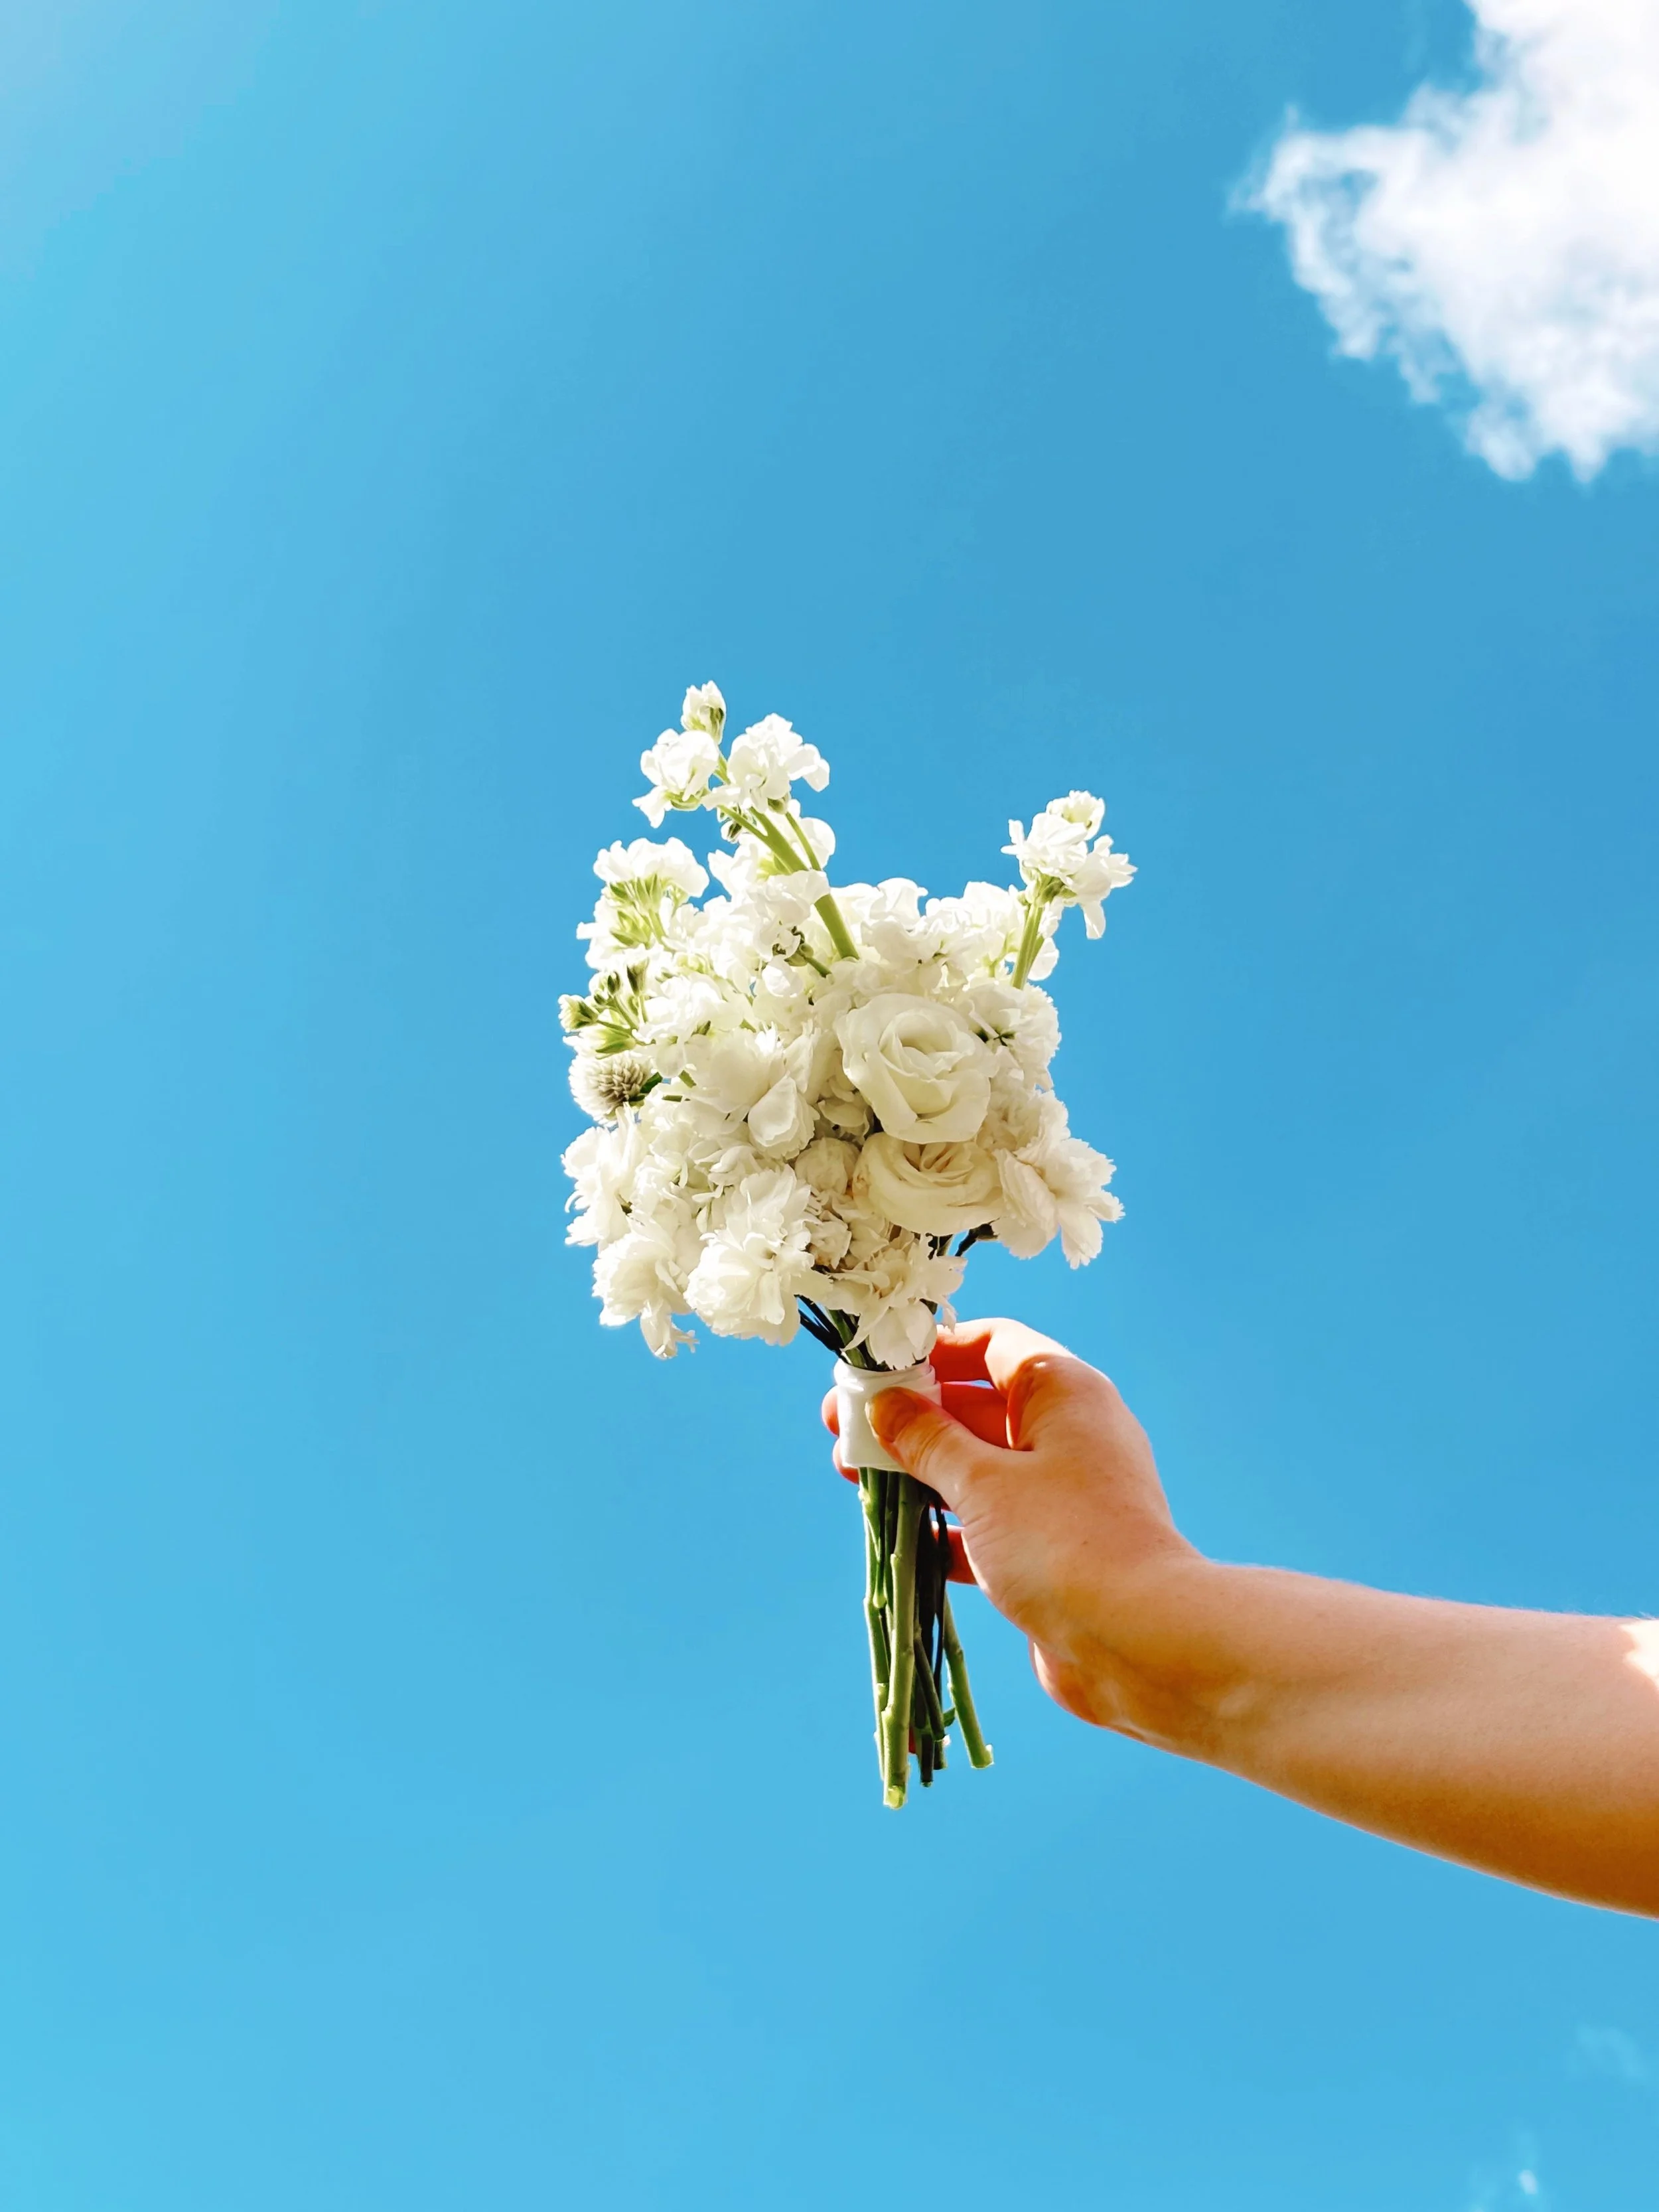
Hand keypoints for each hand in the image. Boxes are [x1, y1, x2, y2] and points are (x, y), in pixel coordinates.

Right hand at [822, 1318, 1213, 1735]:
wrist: (1139, 1642)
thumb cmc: (1062, 1542)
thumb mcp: (982, 1482)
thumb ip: (928, 1439)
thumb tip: (887, 1404)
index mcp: (1063, 1392)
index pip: (992, 1343)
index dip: (931, 1351)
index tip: (875, 1370)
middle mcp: (1069, 1434)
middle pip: (977, 1406)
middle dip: (910, 1417)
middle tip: (841, 1428)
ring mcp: (1064, 1494)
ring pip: (979, 1467)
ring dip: (919, 1470)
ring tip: (853, 1476)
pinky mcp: (1054, 1549)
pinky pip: (990, 1522)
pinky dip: (947, 1525)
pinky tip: (899, 1535)